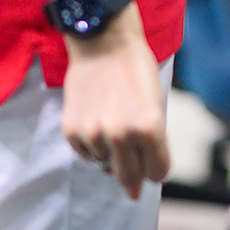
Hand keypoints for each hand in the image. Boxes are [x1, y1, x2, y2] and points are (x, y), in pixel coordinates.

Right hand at [60, 7, 170, 198]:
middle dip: (134, 171)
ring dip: (110, 150)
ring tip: (111, 118)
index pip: (157, 171)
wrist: (103, 41)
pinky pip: (85, 153)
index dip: (156, 166)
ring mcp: (94, 133)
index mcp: (149, 126)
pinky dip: (92, 142)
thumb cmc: (135, 68)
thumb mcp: (155, 103)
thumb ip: (151, 143)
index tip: (152, 157)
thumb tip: (135, 188)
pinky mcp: (72, 130)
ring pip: (105, 164)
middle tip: (131, 147)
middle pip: (129, 178)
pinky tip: (96, 117)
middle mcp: (121, 134)